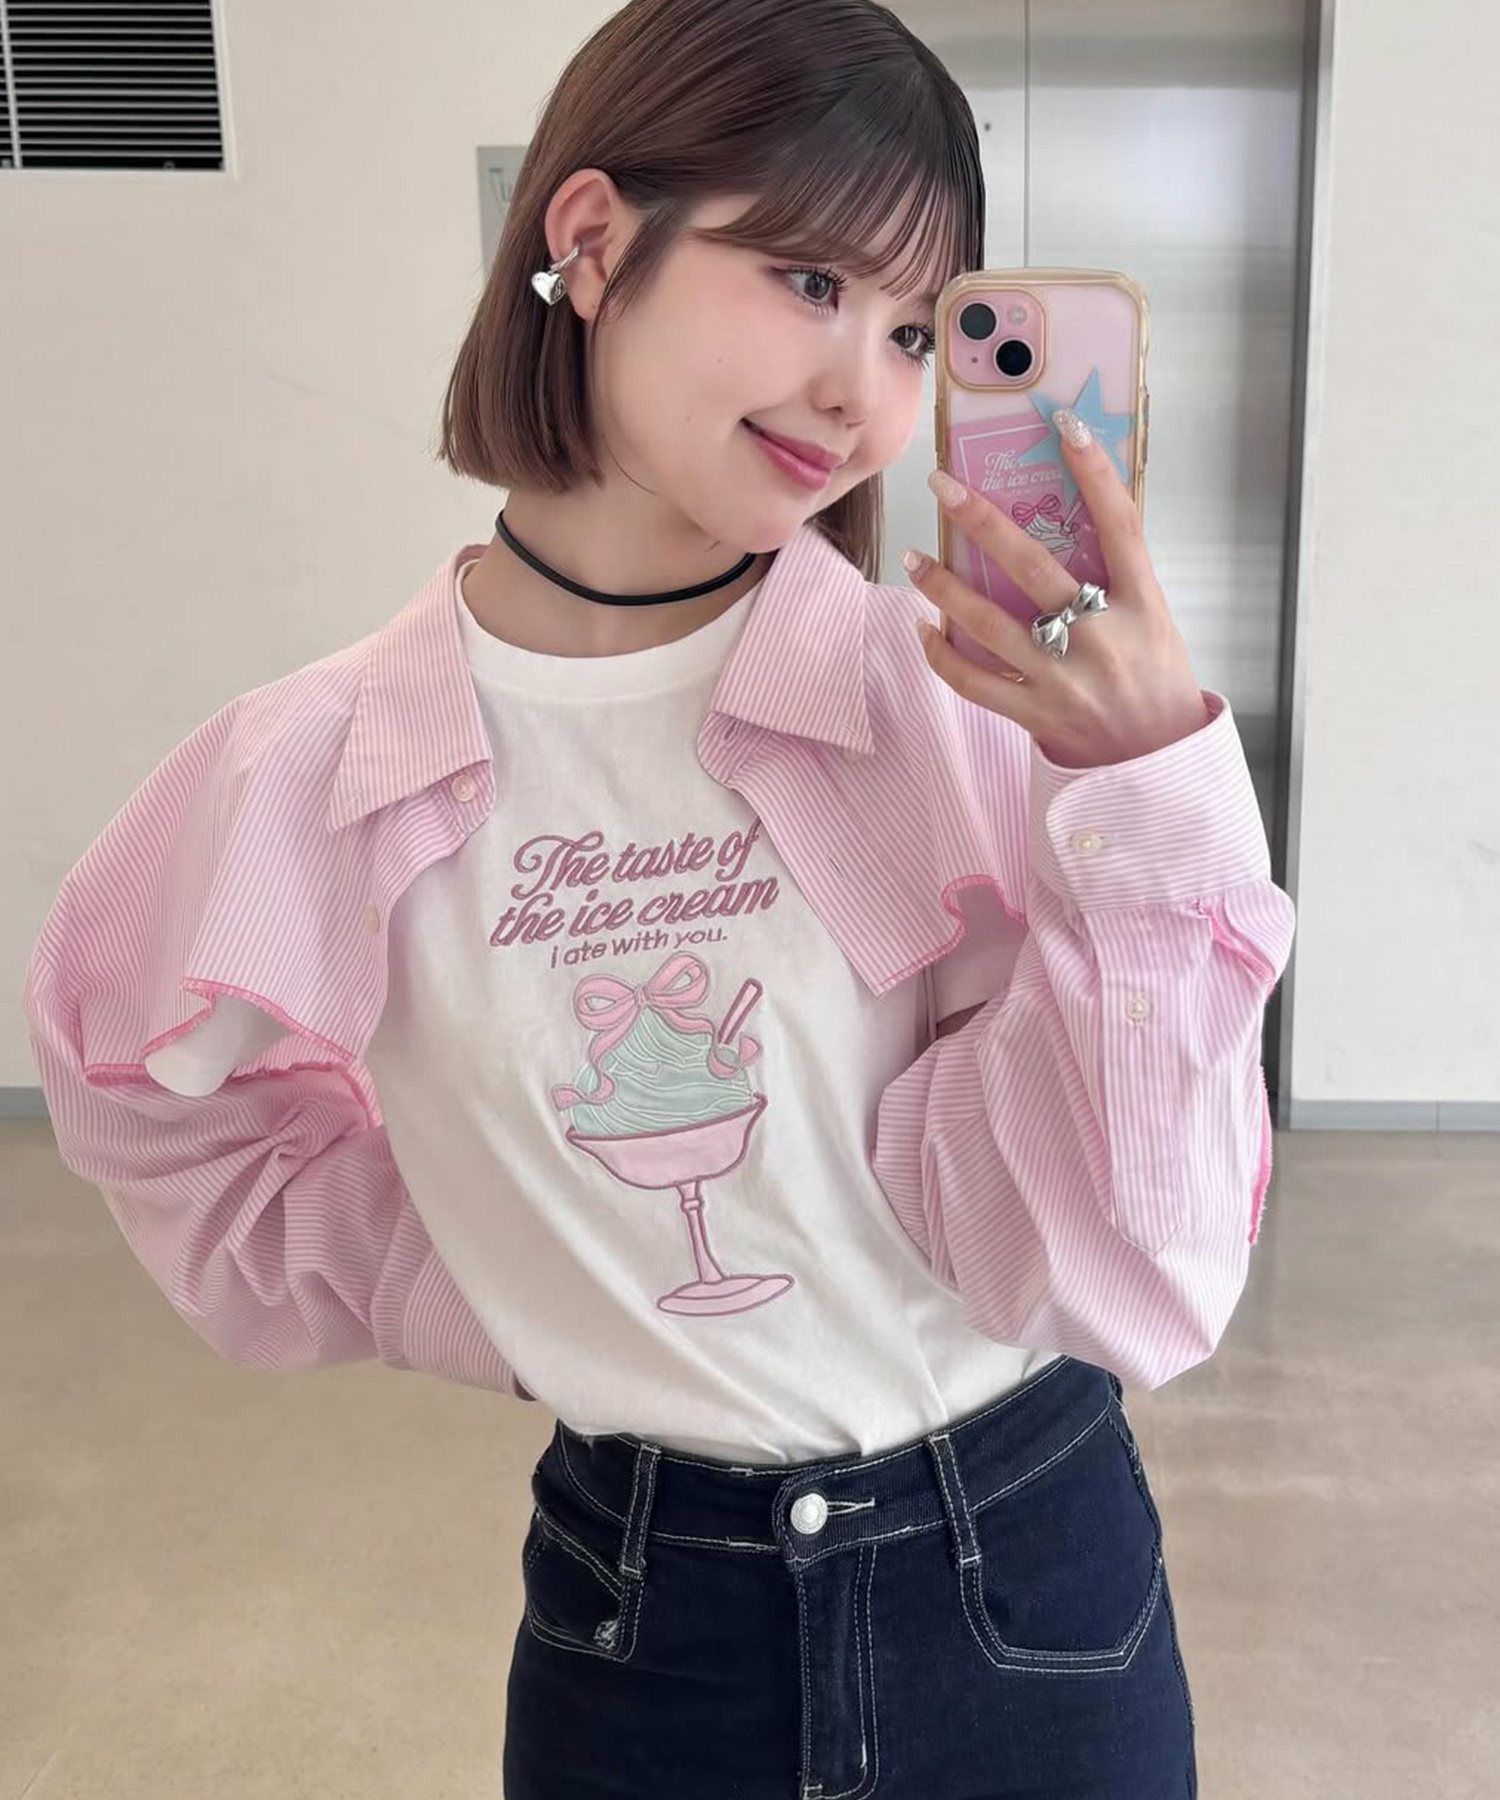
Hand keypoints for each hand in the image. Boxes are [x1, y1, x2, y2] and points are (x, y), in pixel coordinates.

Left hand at [903, 409, 1211, 769]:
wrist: (1158, 765)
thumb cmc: (1156, 683)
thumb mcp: (1154, 623)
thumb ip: (1115, 578)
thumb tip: (1066, 521)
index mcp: (1142, 605)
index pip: (1120, 525)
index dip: (1095, 472)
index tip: (1065, 425)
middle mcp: (1102, 637)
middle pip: (1033, 567)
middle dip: (981, 521)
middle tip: (943, 485)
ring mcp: (1064, 678)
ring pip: (988, 624)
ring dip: (943, 587)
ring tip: (912, 556)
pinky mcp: (1036, 714)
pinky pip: (974, 681)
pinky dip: (942, 653)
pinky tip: (924, 628)